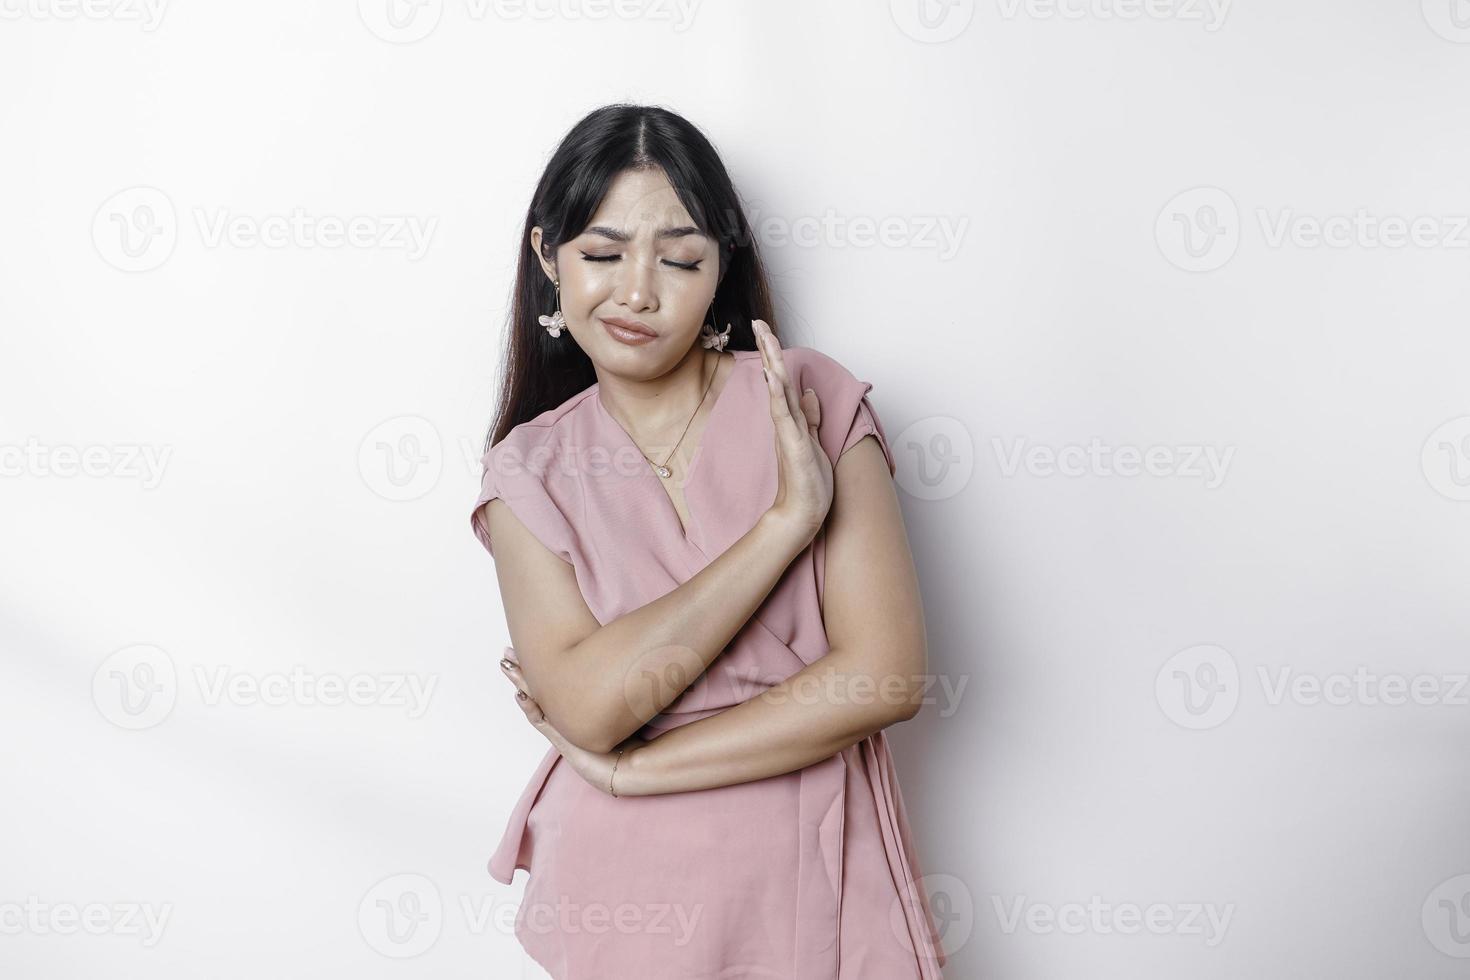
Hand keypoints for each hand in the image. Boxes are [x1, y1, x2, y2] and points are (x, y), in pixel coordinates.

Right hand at [498, 650, 644, 795]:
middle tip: (506, 654)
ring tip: (507, 666)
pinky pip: (540, 720)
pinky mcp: (561, 741)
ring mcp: (559, 728)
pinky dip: (530, 707)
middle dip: (521, 671)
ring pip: (534, 701)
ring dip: (520, 683)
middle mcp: (561, 718)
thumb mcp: (618, 707)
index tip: (528, 649)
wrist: (625, 768)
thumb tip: (628, 661)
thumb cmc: (626, 739)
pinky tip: (522, 694)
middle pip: (536, 689)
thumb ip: (616, 687)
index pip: (550, 684)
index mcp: (571, 710)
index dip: (538, 668)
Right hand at [752, 319, 832, 539]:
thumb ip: (809, 417)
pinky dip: (778, 394)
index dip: (775, 356)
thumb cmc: (807, 482)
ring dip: (772, 362)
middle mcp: (785, 421)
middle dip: (768, 349)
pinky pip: (783, 414)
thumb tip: (810, 393)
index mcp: (791, 419)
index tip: (767, 332)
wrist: (801, 513)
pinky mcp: (792, 443)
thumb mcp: (812, 442)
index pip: (783, 380)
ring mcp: (787, 431)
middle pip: (776, 377)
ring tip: (765, 337)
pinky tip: (773, 376)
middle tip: (759, 323)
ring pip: (778, 389)